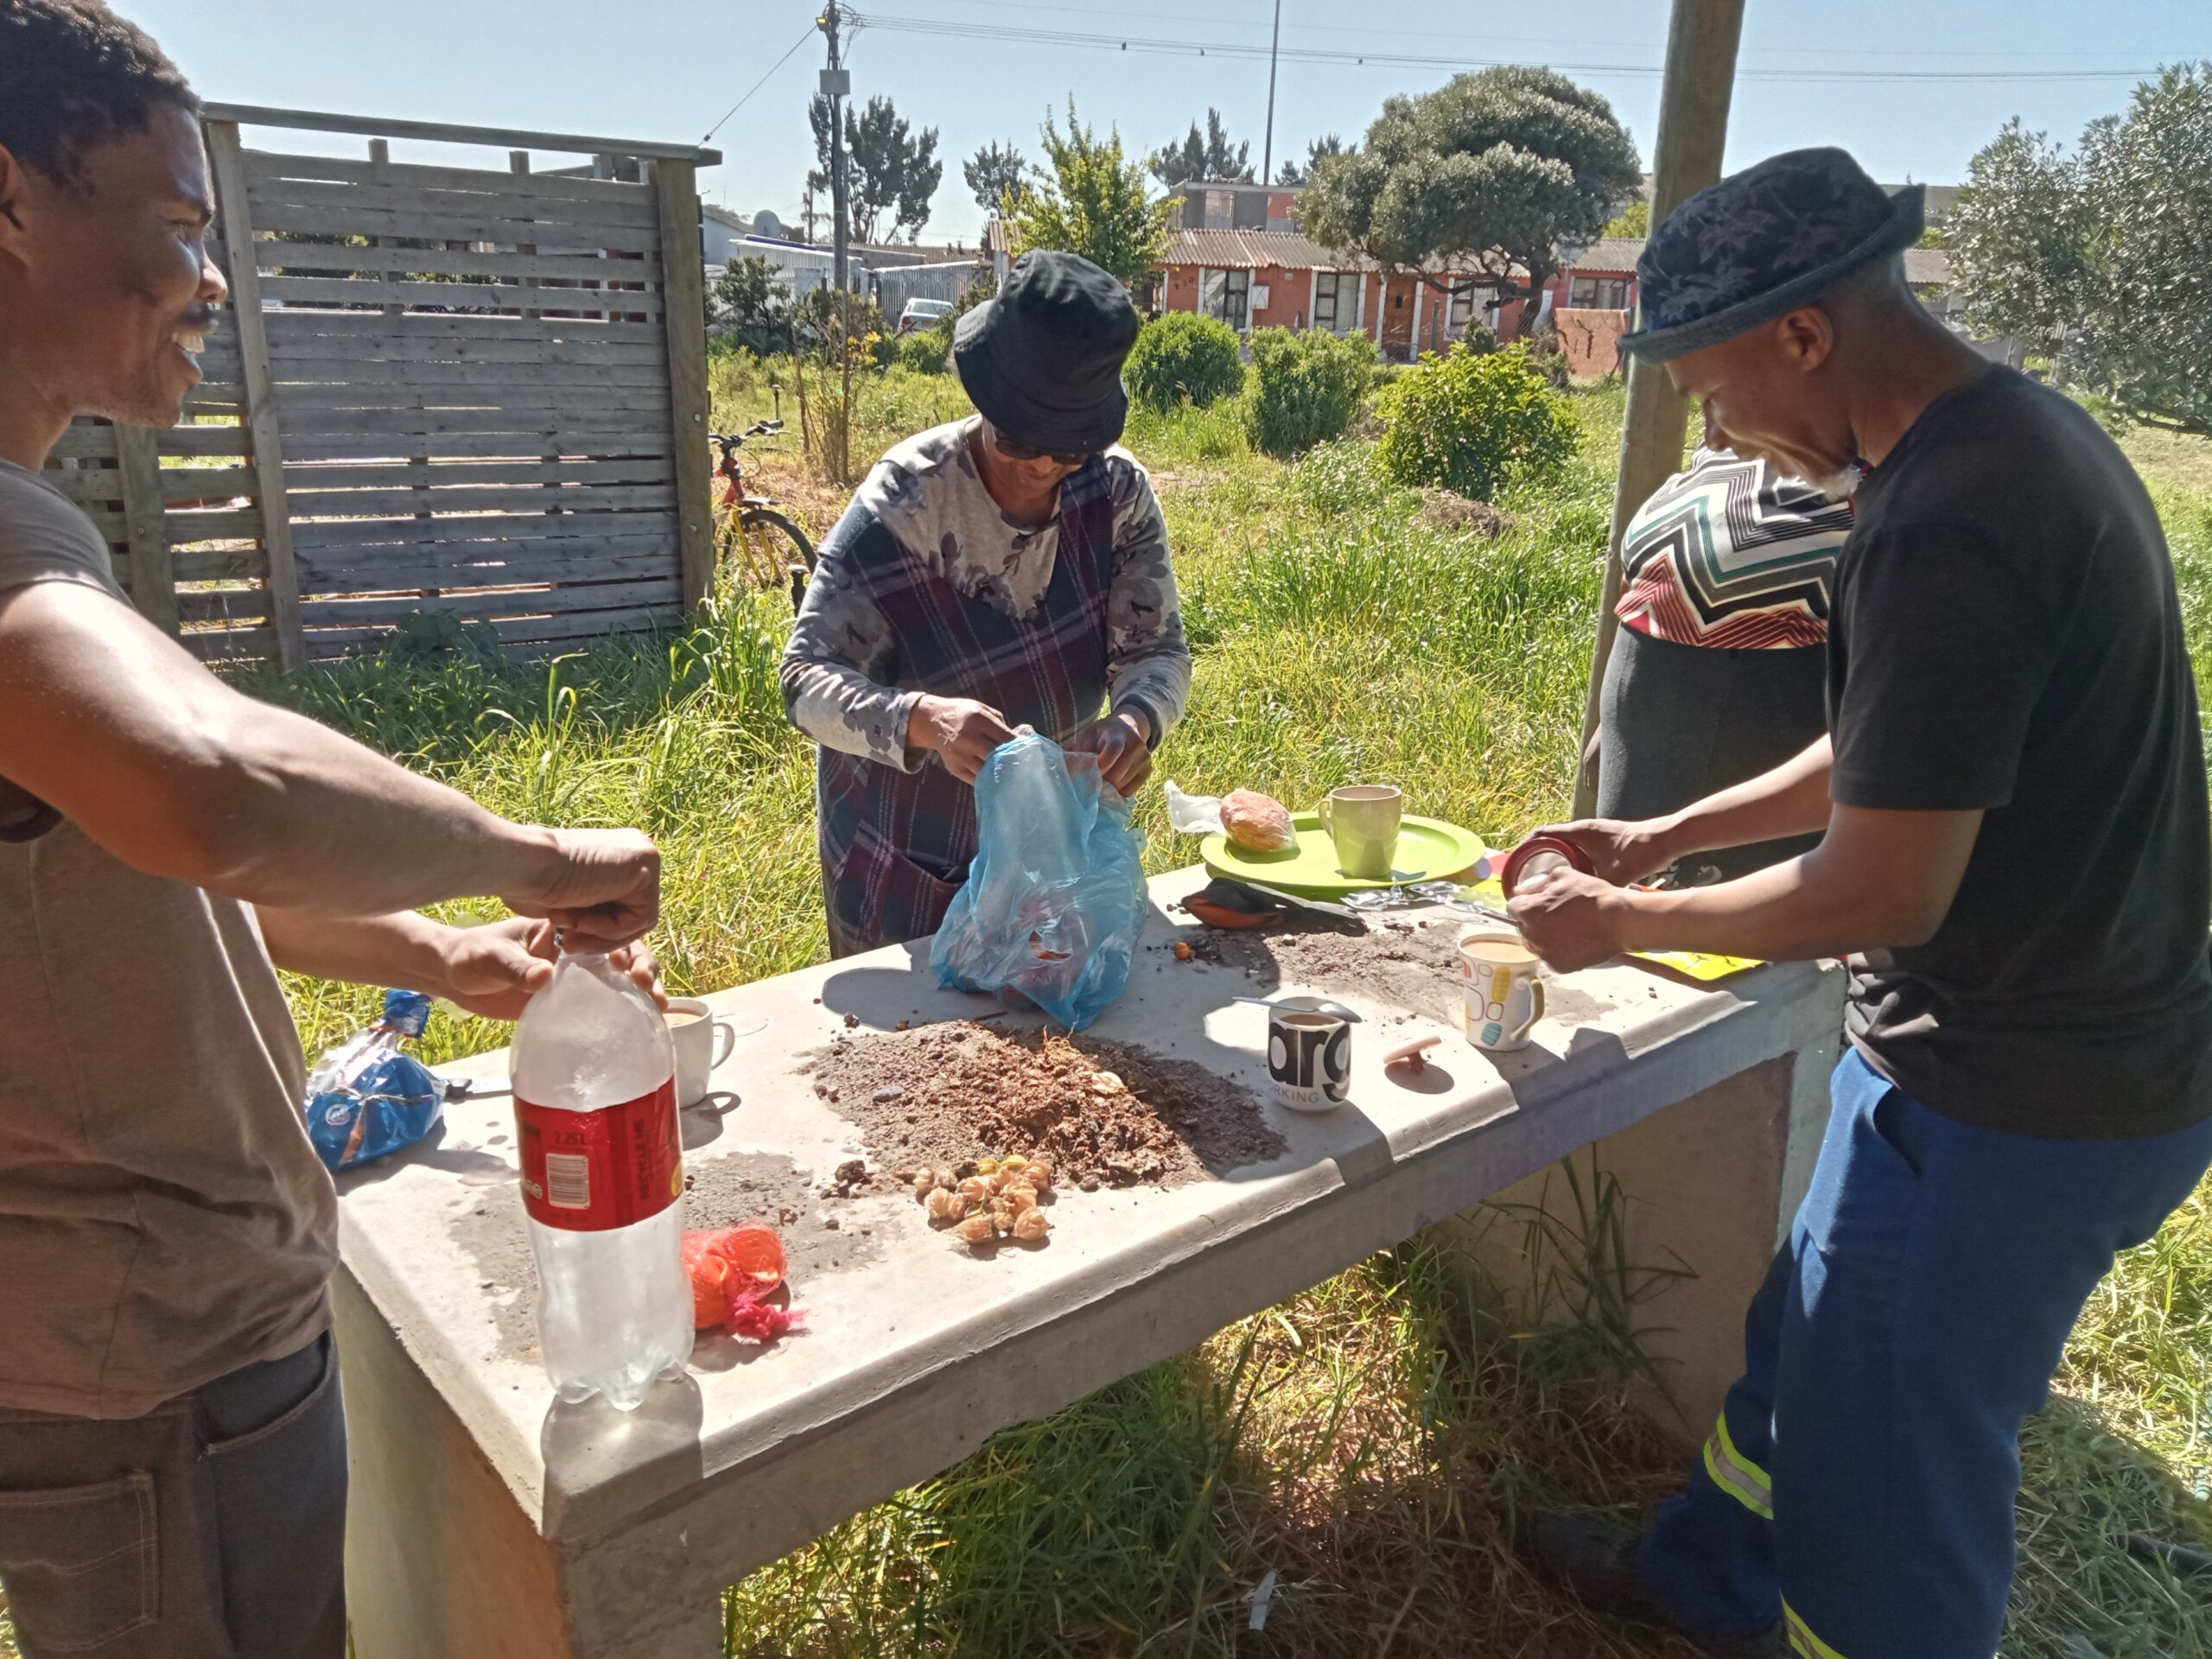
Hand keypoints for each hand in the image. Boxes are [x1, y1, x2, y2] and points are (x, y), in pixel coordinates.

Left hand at [432, 917, 666, 1020]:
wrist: (451, 979)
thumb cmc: (468, 958)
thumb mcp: (489, 959)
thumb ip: (515, 967)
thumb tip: (544, 975)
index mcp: (562, 931)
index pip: (605, 932)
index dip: (626, 946)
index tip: (632, 966)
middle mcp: (574, 951)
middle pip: (623, 954)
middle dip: (644, 967)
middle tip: (649, 986)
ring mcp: (572, 976)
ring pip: (619, 979)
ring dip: (642, 990)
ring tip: (658, 1007)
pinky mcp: (566, 1000)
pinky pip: (603, 1003)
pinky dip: (624, 1011)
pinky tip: (640, 1025)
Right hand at [499, 827, 659, 947]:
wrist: (522, 865)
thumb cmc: (531, 883)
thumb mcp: (568, 901)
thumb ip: (591, 907)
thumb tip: (601, 925)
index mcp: (616, 852)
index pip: (624, 905)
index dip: (597, 931)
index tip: (566, 939)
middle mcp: (634, 847)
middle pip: (634, 912)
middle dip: (601, 936)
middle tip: (568, 944)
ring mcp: (643, 853)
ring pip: (639, 919)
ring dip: (601, 935)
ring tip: (568, 932)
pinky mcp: (646, 864)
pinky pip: (642, 917)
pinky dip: (611, 930)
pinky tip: (581, 920)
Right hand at [908, 694, 1017, 783]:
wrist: (933, 721)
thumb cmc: (964, 715)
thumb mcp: (982, 710)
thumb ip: (1000, 725)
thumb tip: (1019, 742)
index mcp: (978, 720)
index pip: (1005, 737)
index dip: (1019, 746)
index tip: (1030, 752)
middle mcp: (968, 739)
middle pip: (997, 756)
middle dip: (1012, 762)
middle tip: (1025, 767)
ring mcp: (960, 755)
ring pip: (988, 771)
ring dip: (1001, 774)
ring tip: (1013, 776)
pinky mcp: (955, 768)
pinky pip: (977, 780)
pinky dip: (988, 780)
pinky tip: (997, 779)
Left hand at [1064, 711, 1152, 796]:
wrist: (1128, 727)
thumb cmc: (1101, 734)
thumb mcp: (1087, 734)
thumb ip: (1078, 750)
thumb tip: (1067, 769)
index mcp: (1118, 733)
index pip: (1114, 749)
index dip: (1103, 763)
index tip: (1094, 771)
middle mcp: (1135, 744)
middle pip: (1118, 771)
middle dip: (1102, 779)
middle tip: (1092, 780)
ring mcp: (1144, 758)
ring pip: (1123, 783)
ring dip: (1108, 787)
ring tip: (1101, 780)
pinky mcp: (1148, 770)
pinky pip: (1130, 790)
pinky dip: (1118, 791)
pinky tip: (1111, 784)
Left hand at [1508, 867, 1636, 973]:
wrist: (1619, 920)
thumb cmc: (1591, 895)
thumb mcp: (1562, 877)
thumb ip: (1535, 885)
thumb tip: (1519, 891)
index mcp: (1527, 911)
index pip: (1513, 908)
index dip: (1526, 902)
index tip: (1539, 902)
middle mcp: (1531, 935)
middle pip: (1523, 927)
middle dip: (1534, 920)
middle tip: (1557, 914)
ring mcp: (1544, 953)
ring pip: (1536, 944)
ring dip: (1544, 936)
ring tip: (1567, 928)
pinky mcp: (1559, 967)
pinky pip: (1551, 957)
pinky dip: (1558, 950)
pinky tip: (1574, 940)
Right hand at [1519, 817, 1675, 887]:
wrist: (1663, 840)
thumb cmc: (1637, 853)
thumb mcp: (1611, 875)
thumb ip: (1592, 889)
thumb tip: (1575, 909)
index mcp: (1577, 832)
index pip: (1541, 834)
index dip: (1525, 847)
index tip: (1515, 863)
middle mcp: (1581, 829)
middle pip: (1549, 839)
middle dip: (1536, 856)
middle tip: (1527, 877)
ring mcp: (1592, 833)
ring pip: (1563, 845)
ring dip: (1553, 858)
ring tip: (1544, 880)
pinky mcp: (1602, 840)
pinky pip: (1576, 848)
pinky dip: (1569, 860)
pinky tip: (1570, 879)